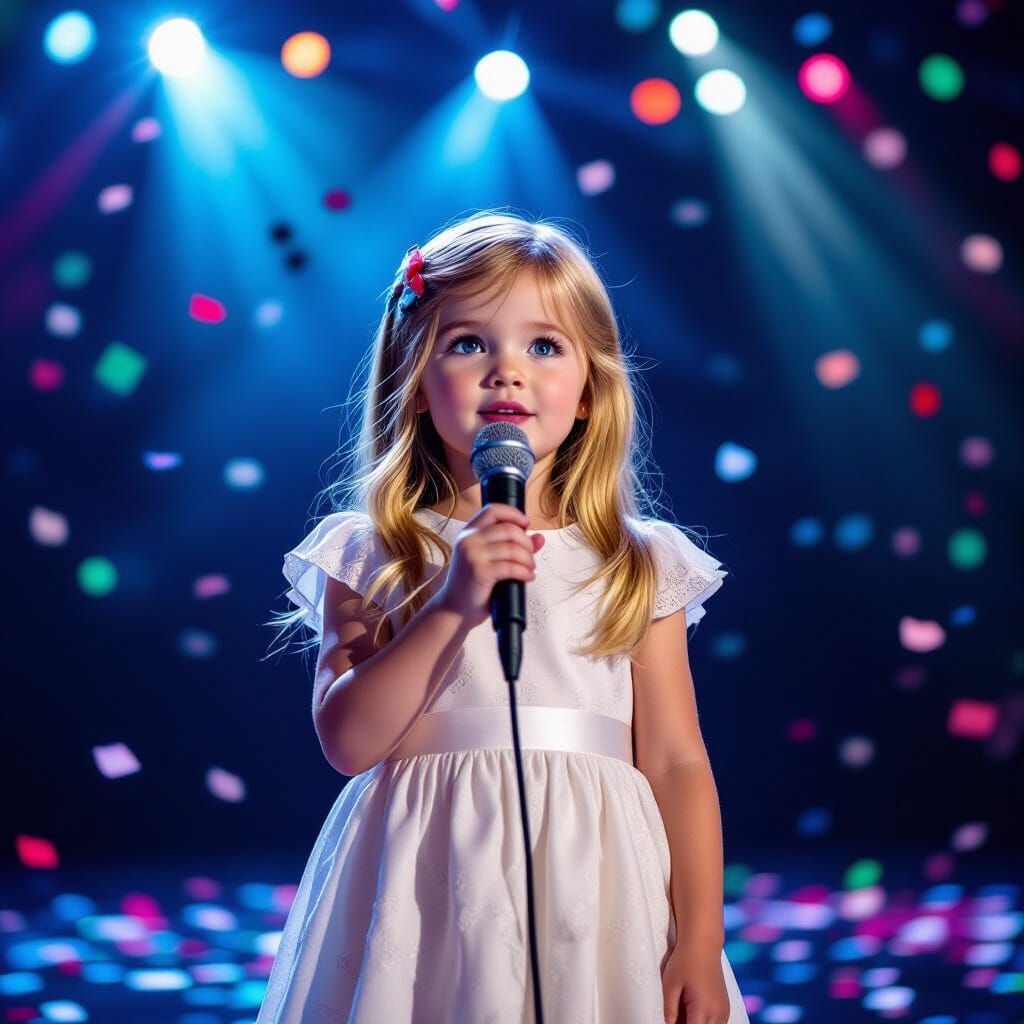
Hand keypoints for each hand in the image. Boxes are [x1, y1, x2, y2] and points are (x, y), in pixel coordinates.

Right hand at [435, 503, 544, 628]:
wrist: (454, 610)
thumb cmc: (472, 585)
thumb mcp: (489, 560)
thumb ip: (513, 547)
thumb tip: (540, 537)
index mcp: (468, 533)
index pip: (493, 510)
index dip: (513, 514)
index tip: (526, 525)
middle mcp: (468, 540)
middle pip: (508, 528)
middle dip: (526, 543)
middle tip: (531, 556)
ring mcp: (472, 555)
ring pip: (512, 548)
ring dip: (528, 559)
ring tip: (530, 569)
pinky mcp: (479, 572)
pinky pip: (511, 567)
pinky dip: (524, 572)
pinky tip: (527, 577)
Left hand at [662, 939, 731, 1023]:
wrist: (703, 944)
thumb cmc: (685, 960)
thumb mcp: (670, 984)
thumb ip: (669, 1008)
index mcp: (703, 1009)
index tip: (672, 1021)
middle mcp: (717, 1013)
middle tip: (676, 1014)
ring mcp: (724, 1011)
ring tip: (684, 1011)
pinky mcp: (725, 1007)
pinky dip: (705, 1022)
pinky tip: (693, 1011)